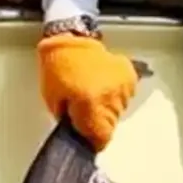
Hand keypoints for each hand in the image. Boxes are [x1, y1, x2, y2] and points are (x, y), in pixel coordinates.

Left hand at [36, 32, 138, 149]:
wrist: (70, 39)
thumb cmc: (58, 66)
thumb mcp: (53, 100)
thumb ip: (68, 121)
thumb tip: (78, 133)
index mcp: (89, 104)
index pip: (101, 138)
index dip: (93, 142)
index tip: (89, 141)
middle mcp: (110, 97)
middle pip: (110, 126)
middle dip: (97, 123)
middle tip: (84, 112)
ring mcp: (122, 87)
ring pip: (118, 112)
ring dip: (106, 108)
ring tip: (93, 94)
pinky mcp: (128, 76)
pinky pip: (125, 96)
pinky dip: (115, 95)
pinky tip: (102, 86)